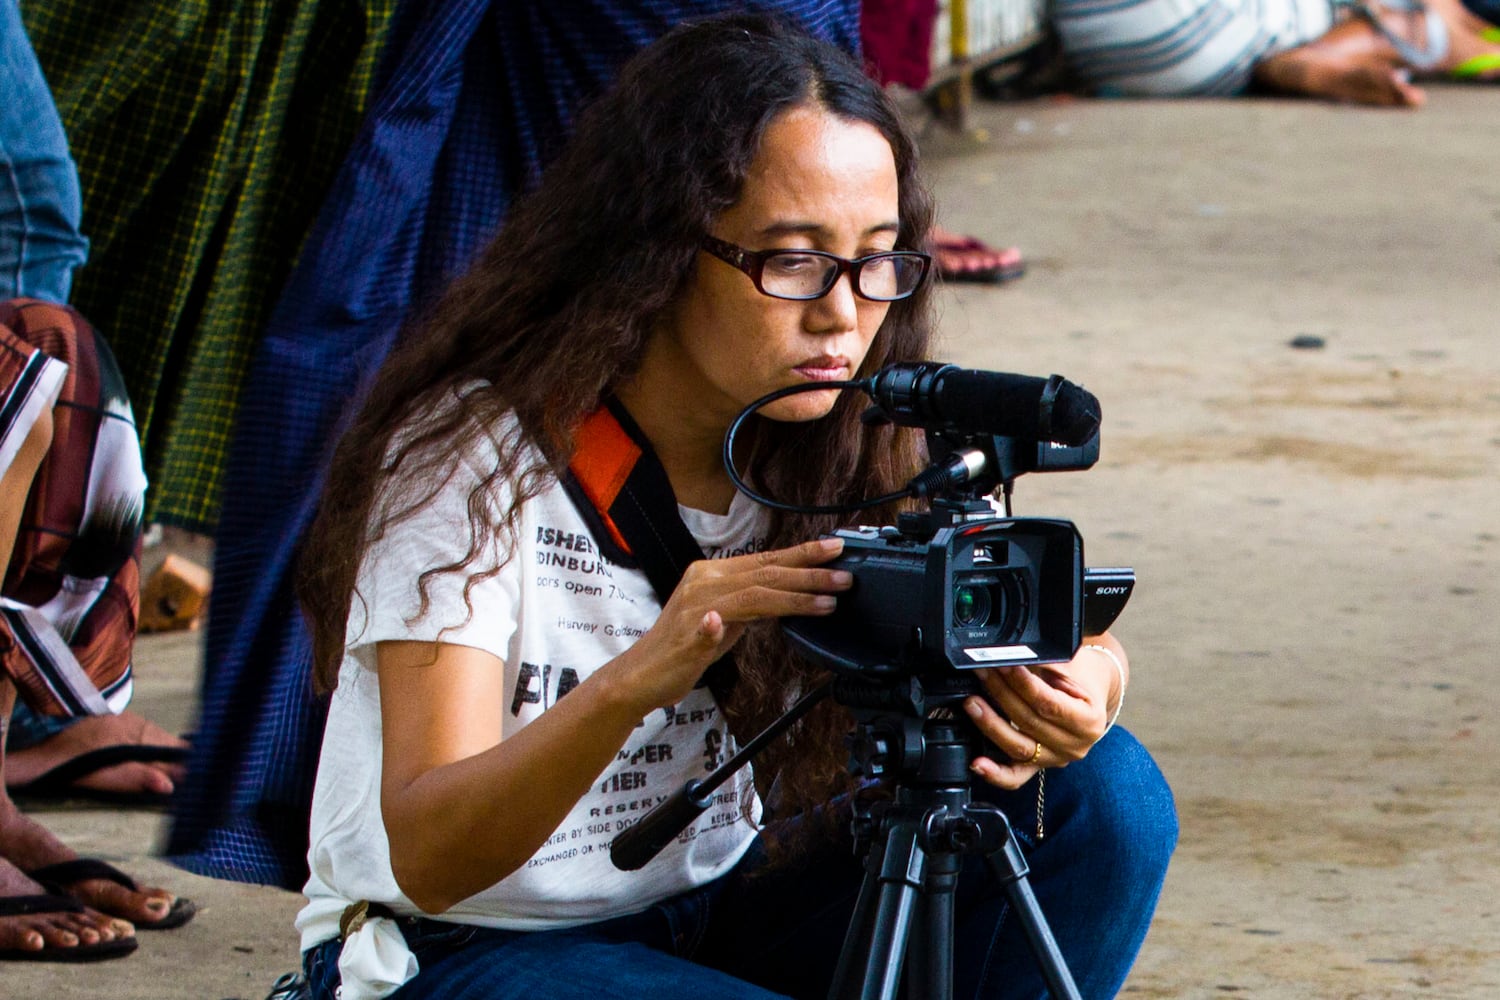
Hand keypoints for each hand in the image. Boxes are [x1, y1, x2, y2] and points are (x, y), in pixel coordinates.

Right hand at [606, 536, 852, 712]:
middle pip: (765, 572)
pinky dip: (711, 629)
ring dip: (791, 598)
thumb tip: (789, 595)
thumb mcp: (725, 621)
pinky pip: (699, 630)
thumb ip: (752, 605)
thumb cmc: (683, 650)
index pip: (765, 560)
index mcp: (711, 574)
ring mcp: (693, 610)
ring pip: (750, 596)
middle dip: (809, 574)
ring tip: (827, 600)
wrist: (640, 676)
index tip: (836, 548)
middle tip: (845, 575)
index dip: (802, 554)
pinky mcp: (682, 639)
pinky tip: (718, 624)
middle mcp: (703, 583)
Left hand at [962, 637, 1126, 789]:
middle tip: (982, 674)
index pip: (1049, 704)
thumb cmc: (1082, 676)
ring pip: (1018, 747)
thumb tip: (1011, 657)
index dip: (1023, 685)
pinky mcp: (1039, 767)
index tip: (1003, 666)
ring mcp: (1055, 759)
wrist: (1092, 693)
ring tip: (972, 704)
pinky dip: (994, 772)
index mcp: (1089, 721)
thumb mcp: (1072, 665)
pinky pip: (1015, 777)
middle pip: (1029, 723)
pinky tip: (977, 763)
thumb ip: (1044, 664)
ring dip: (990, 724)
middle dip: (1001, 694)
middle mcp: (1074, 746)